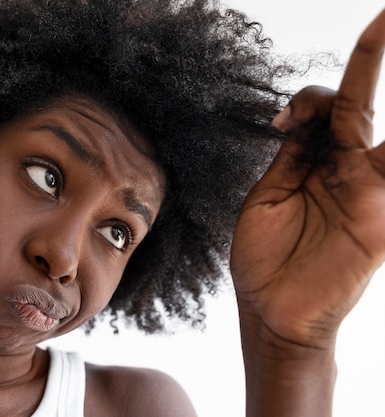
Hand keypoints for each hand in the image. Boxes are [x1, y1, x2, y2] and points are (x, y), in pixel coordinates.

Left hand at [230, 9, 384, 350]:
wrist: (269, 312)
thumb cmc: (264, 258)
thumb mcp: (267, 197)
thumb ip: (291, 156)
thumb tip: (300, 115)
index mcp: (314, 163)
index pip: (326, 110)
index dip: (311, 95)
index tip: (283, 118)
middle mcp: (348, 170)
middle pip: (361, 104)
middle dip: (372, 57)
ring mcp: (369, 191)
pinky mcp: (380, 219)